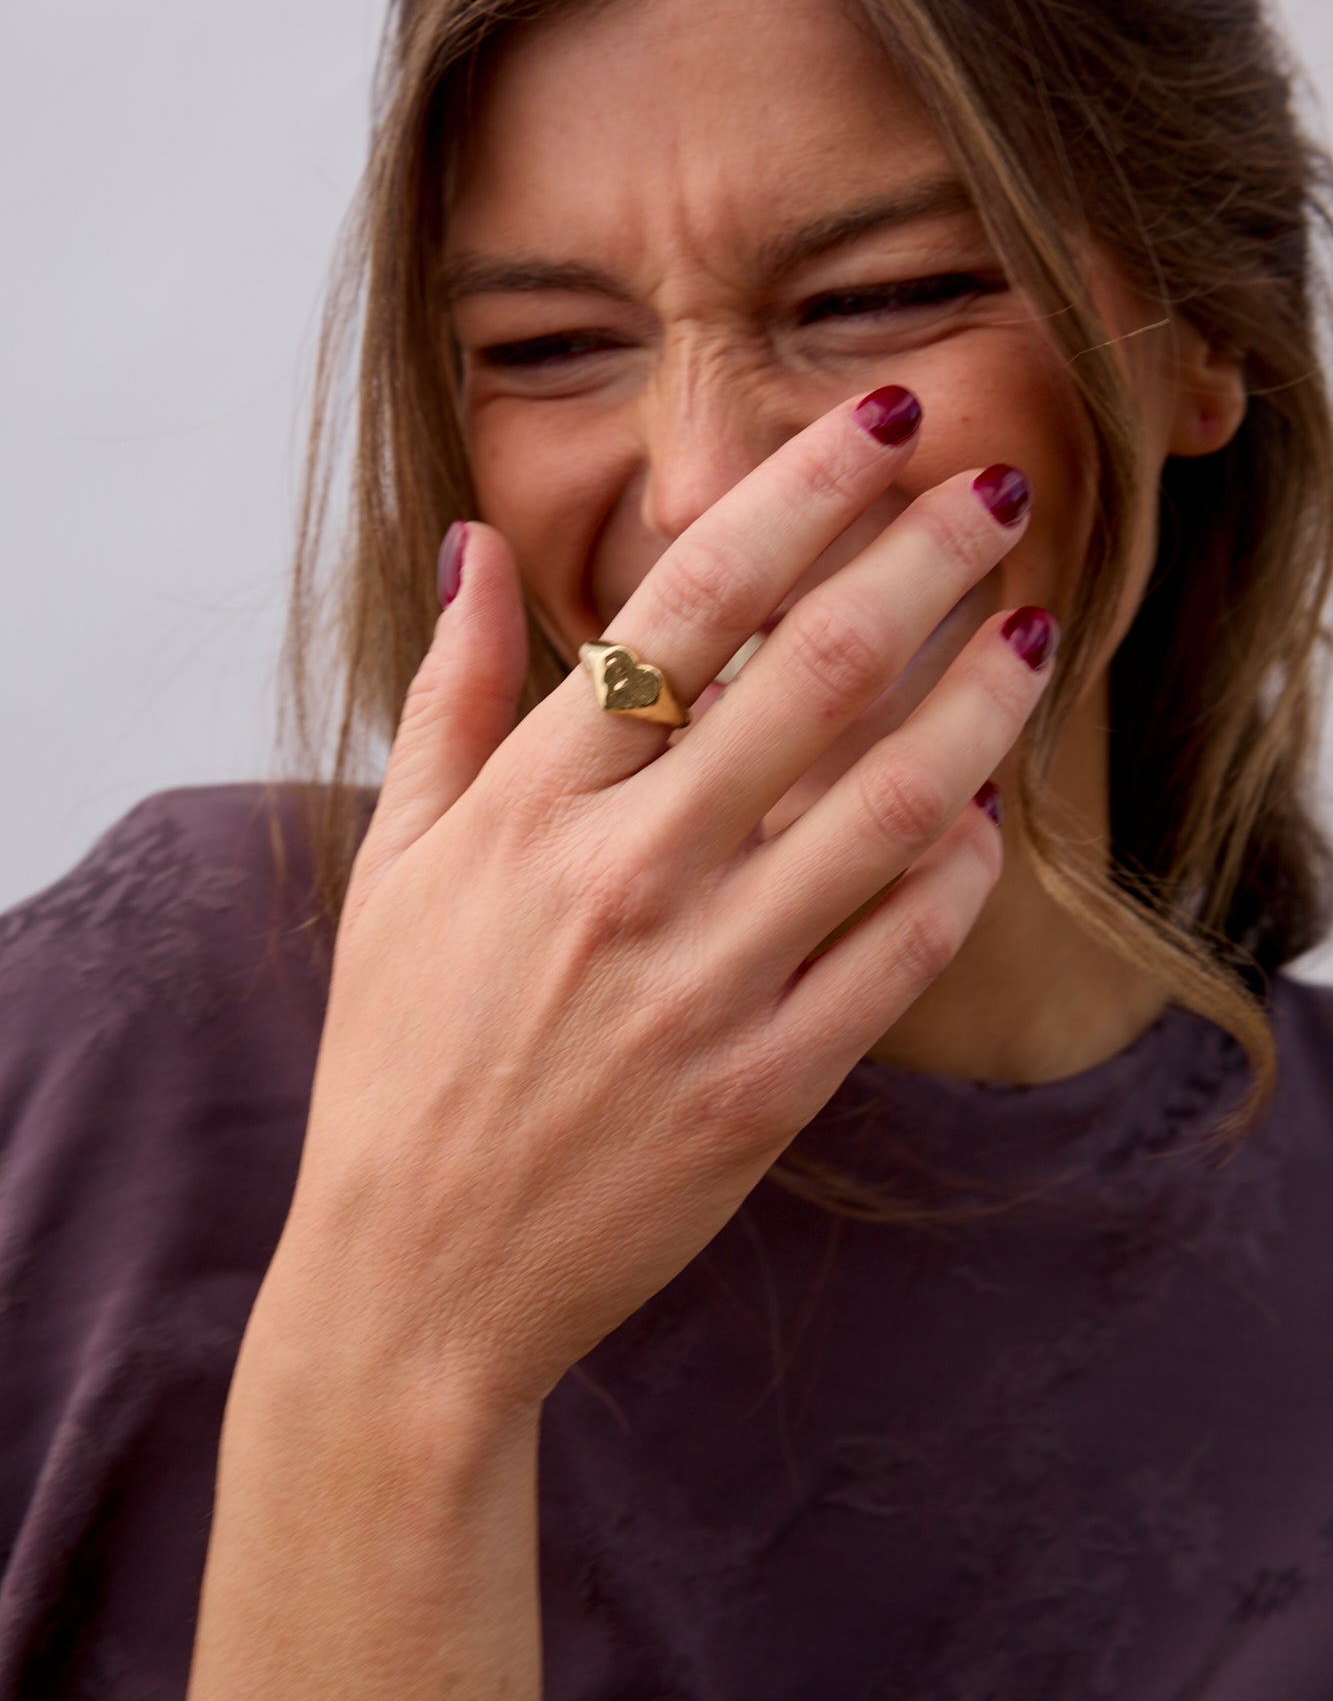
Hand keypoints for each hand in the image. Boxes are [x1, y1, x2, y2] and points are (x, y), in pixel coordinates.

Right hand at [262, 389, 1055, 1417]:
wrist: (418, 1278)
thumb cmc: (398, 1054)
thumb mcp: (395, 861)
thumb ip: (448, 695)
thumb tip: (479, 544)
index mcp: (528, 806)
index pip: (688, 603)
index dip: (804, 492)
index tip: (887, 422)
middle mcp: (623, 879)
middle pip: (813, 676)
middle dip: (927, 558)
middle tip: (1002, 488)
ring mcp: (704, 987)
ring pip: (890, 809)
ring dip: (982, 702)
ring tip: (1035, 632)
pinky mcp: (765, 1089)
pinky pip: (899, 956)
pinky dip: (961, 875)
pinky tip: (993, 815)